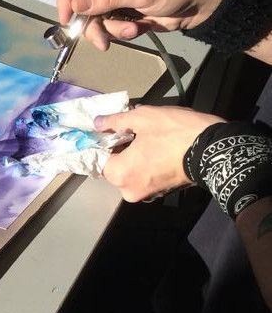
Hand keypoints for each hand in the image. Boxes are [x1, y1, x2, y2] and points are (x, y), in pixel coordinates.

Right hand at [57, 0, 226, 50]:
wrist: (201, 5)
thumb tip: (76, 5)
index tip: (66, 17)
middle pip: (83, 3)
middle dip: (93, 23)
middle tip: (101, 40)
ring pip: (95, 18)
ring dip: (110, 29)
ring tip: (131, 30)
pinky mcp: (121, 12)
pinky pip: (109, 26)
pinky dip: (120, 31)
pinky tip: (138, 28)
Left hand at [95, 105, 224, 201]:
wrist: (215, 150)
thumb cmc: (174, 133)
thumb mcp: (141, 118)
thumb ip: (114, 121)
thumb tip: (97, 123)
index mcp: (119, 174)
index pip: (97, 158)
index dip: (101, 142)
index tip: (107, 130)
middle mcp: (128, 191)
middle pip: (113, 167)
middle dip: (118, 149)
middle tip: (128, 130)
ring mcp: (146, 195)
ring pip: (129, 172)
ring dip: (132, 156)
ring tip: (143, 137)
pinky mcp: (161, 193)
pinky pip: (143, 176)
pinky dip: (144, 164)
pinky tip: (154, 148)